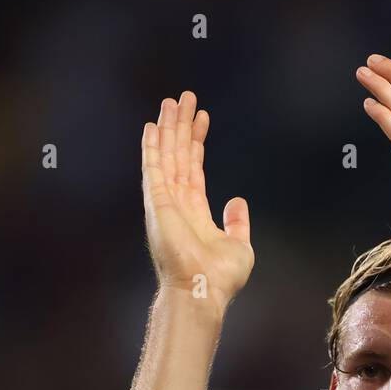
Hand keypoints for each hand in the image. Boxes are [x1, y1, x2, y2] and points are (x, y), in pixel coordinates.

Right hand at [141, 91, 254, 311]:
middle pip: (179, 156)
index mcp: (195, 212)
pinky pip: (153, 168)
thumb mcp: (239, 244)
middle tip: (185, 98)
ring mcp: (165, 202)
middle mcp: (177, 204)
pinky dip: (151, 147)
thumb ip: (236, 221)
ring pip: (166, 155)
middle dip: (181, 126)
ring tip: (173, 101)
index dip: (198, 142)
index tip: (202, 119)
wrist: (203, 290)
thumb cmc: (219, 277)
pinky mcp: (157, 203)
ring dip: (169, 128)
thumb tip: (237, 201)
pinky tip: (152, 127)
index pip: (195, 168)